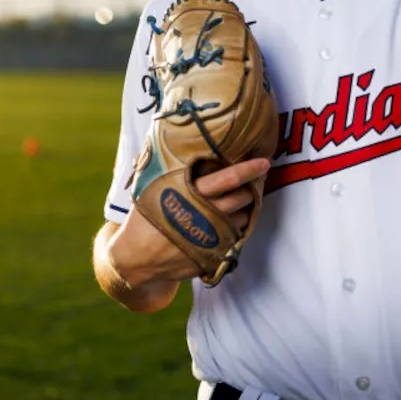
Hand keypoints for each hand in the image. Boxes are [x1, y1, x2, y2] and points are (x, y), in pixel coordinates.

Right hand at [106, 157, 270, 287]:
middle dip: (249, 189)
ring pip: (243, 217)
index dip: (247, 169)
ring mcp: (210, 237)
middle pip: (241, 197)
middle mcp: (203, 215)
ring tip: (238, 202)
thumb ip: (166, 168)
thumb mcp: (150, 189)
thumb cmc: (144, 219)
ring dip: (245, 209)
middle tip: (251, 183)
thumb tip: (171, 139)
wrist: (136, 260)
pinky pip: (238, 238)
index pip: (226, 178)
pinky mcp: (214, 254)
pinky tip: (229, 222)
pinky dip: (238, 228)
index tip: (264, 162)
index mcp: (188, 194)